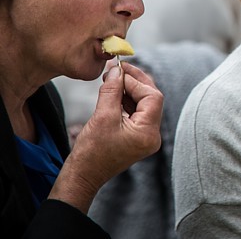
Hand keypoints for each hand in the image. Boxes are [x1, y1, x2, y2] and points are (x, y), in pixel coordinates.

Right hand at [48, 63, 162, 211]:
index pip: (152, 97)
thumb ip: (113, 90)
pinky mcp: (137, 137)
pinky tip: (114, 93)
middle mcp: (152, 135)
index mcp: (148, 132)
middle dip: (136, 82)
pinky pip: (137, 113)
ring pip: (144, 104)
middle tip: (120, 69)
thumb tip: (117, 70)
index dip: (136, 81)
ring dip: (130, 90)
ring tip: (113, 79)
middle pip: (151, 99)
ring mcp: (145, 137)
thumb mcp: (102, 116)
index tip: (119, 70)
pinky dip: (127, 101)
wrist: (82, 176)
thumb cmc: (91, 151)